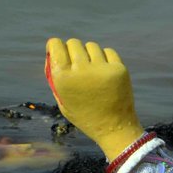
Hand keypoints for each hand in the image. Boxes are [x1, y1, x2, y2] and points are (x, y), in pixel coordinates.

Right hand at [45, 38, 144, 158]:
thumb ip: (55, 77)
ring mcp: (102, 68)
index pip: (55, 44)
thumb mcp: (62, 101)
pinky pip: (108, 52)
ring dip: (90, 55)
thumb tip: (53, 53)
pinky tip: (105, 74)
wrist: (114, 129)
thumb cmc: (85, 116)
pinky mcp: (119, 69)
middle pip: (73, 43)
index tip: (59, 50)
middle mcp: (81, 70)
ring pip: (91, 46)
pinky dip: (105, 59)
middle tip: (77, 64)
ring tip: (93, 72)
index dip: (56, 46)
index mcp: (63, 78)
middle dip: (73, 50)